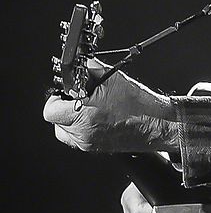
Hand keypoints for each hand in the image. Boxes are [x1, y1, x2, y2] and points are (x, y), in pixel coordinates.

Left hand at [43, 60, 178, 152]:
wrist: (158, 124)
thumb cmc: (140, 103)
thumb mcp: (113, 77)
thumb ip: (91, 68)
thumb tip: (79, 63)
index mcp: (85, 115)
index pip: (51, 111)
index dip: (56, 98)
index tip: (66, 92)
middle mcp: (83, 132)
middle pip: (56, 121)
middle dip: (64, 107)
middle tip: (78, 98)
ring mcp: (88, 143)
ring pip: (64, 131)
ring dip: (70, 119)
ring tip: (88, 108)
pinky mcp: (94, 148)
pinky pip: (76, 137)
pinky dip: (81, 127)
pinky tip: (96, 117)